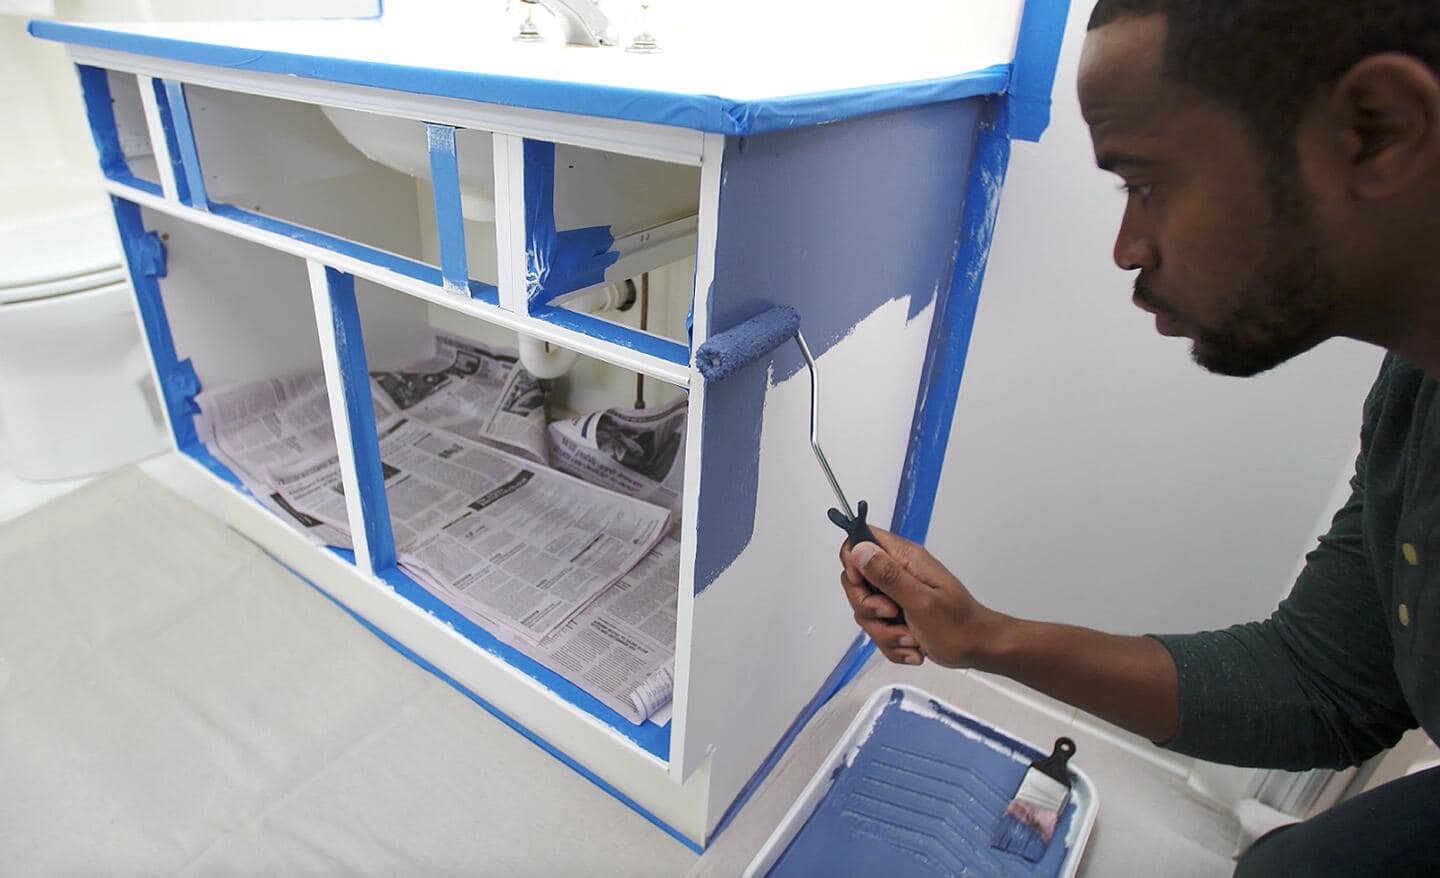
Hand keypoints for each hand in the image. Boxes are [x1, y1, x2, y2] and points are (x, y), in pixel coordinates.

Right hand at [839, 528, 999, 668]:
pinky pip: (878, 629)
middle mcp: (898, 572)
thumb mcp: (921, 601)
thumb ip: (888, 575)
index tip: (865, 586)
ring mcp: (897, 594)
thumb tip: (860, 550)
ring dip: (885, 632)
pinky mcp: (897, 615)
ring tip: (910, 636)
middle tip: (892, 614)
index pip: (861, 541)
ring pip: (865, 611)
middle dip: (869, 608)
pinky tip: (914, 645)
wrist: (977, 648)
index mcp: (906, 558)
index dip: (853, 563)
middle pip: (856, 582)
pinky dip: (893, 644)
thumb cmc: (959, 626)